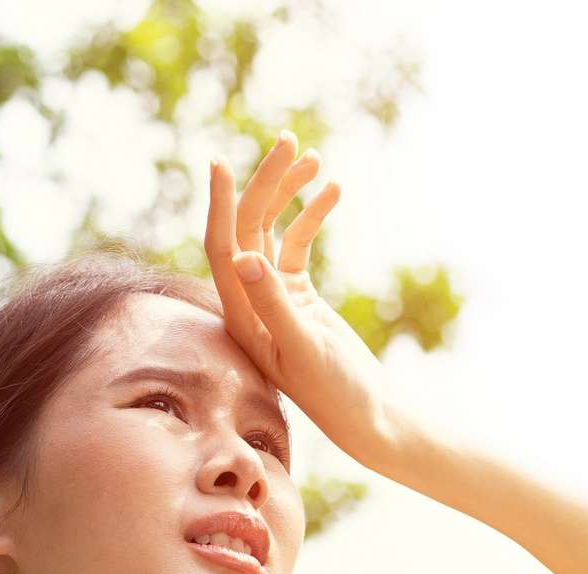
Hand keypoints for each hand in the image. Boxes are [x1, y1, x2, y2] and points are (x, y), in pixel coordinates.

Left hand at [205, 131, 400, 469]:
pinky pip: (298, 244)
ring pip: (272, 230)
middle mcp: (249, 301)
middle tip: (289, 142)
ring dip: (289, 192)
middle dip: (265, 183)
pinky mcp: (299, 295)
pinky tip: (334, 191)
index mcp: (241, 315)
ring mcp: (274, 296)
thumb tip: (244, 257)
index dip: (221, 204)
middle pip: (248, 228)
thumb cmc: (335, 392)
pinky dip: (313, 216)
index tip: (221, 162)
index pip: (222, 247)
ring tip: (313, 158)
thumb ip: (274, 304)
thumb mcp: (304, 348)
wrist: (366, 416)